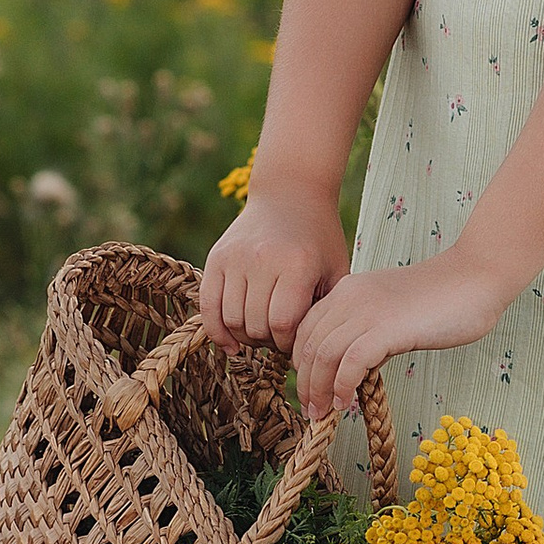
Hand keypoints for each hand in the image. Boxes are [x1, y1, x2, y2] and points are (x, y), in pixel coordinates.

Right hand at [200, 183, 349, 352]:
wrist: (290, 193)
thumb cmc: (319, 237)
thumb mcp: (336, 268)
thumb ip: (328, 308)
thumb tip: (312, 349)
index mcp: (296, 266)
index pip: (283, 325)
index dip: (289, 343)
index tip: (297, 341)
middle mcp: (262, 260)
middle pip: (256, 325)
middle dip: (269, 342)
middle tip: (280, 338)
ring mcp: (235, 258)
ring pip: (231, 320)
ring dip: (246, 337)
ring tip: (261, 334)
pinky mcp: (216, 258)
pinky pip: (208, 305)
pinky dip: (216, 331)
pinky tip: (231, 344)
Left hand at [291, 254, 512, 418]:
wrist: (476, 278)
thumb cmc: (444, 298)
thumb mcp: (393, 313)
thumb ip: (372, 334)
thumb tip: (357, 368)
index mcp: (348, 290)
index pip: (306, 329)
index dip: (301, 363)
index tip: (309, 389)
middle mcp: (349, 296)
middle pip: (308, 344)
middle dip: (305, 383)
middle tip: (311, 409)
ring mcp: (366, 311)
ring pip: (323, 355)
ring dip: (318, 390)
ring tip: (323, 413)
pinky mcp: (386, 328)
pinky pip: (349, 362)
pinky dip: (342, 386)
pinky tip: (346, 403)